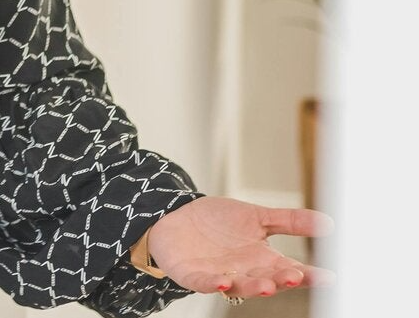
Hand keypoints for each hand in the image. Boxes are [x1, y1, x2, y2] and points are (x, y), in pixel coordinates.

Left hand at [147, 196, 333, 299]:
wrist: (175, 216)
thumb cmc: (218, 222)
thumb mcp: (256, 217)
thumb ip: (289, 221)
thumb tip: (328, 222)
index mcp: (263, 260)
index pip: (290, 270)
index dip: (309, 275)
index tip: (329, 277)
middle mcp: (245, 272)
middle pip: (268, 280)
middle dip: (281, 281)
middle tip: (296, 277)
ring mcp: (219, 275)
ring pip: (240, 285)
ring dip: (253, 287)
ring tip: (267, 285)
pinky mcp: (193, 275)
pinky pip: (203, 283)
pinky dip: (212, 284)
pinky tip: (222, 282)